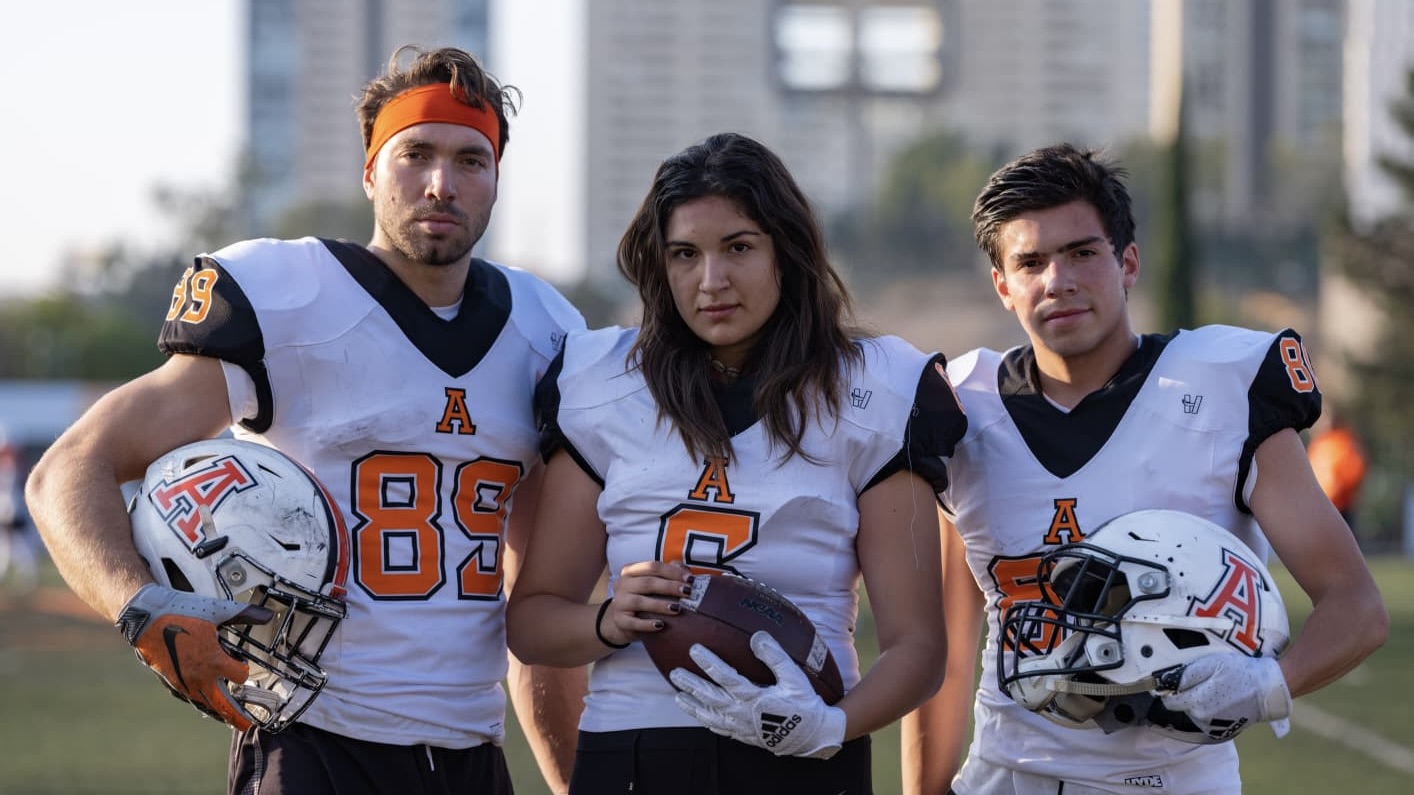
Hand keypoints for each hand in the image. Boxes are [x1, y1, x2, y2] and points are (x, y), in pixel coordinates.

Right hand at [114, 583, 273, 730]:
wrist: (145, 618)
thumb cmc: (180, 612)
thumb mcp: (218, 610)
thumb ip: (245, 614)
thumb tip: (268, 615)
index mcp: (213, 661)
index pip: (240, 676)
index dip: (244, 669)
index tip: (243, 663)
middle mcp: (199, 677)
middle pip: (223, 705)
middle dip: (236, 717)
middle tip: (246, 725)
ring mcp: (183, 682)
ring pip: (205, 705)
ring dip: (219, 712)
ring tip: (228, 719)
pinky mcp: (171, 682)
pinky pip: (189, 699)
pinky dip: (201, 704)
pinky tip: (204, 705)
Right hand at [598, 561, 691, 647]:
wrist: (621, 621)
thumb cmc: (640, 598)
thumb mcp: (650, 583)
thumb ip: (666, 573)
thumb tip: (684, 569)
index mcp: (630, 571)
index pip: (652, 567)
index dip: (672, 572)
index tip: (689, 579)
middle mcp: (622, 585)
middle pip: (647, 582)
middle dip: (670, 586)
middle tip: (687, 592)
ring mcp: (619, 603)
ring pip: (639, 602)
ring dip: (660, 605)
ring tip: (677, 608)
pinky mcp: (620, 621)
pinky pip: (634, 623)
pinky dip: (647, 624)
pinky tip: (661, 625)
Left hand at [670, 631, 845, 758]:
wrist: (812, 736)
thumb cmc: (804, 704)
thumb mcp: (793, 677)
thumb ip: (774, 656)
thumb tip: (757, 636)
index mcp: (753, 697)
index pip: (724, 676)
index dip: (708, 662)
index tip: (694, 649)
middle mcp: (742, 713)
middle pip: (710, 697)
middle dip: (690, 684)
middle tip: (674, 673)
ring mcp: (741, 727)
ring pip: (710, 715)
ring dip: (693, 705)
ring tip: (678, 696)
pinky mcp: (744, 736)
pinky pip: (719, 728)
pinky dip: (707, 721)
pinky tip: (700, 716)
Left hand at [1159, 654, 1290, 732]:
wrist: (1267, 689)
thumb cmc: (1238, 673)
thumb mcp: (1209, 665)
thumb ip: (1185, 676)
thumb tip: (1165, 682)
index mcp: (1196, 702)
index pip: (1170, 702)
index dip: (1169, 691)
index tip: (1173, 682)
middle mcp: (1202, 718)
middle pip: (1183, 707)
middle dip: (1187, 695)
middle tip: (1203, 681)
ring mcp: (1213, 726)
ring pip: (1194, 714)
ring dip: (1198, 703)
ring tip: (1215, 690)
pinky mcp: (1223, 730)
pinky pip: (1207, 721)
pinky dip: (1209, 711)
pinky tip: (1221, 701)